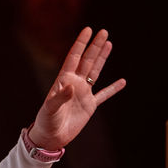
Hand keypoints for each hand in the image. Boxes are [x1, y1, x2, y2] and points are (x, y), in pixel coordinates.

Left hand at [30, 27, 125, 150]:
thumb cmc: (46, 121)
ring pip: (95, 72)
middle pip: (87, 61)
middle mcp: (74, 83)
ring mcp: (83, 94)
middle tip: (104, 32)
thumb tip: (70, 86)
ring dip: (102, 58)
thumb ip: (59, 97)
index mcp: (63, 80)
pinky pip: (104, 95)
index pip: (74, 57)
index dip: (80, 44)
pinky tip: (122, 81)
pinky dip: (113, 89)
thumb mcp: (50, 109)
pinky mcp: (89, 106)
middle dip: (95, 46)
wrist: (50, 137)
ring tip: (109, 44)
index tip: (88, 30)